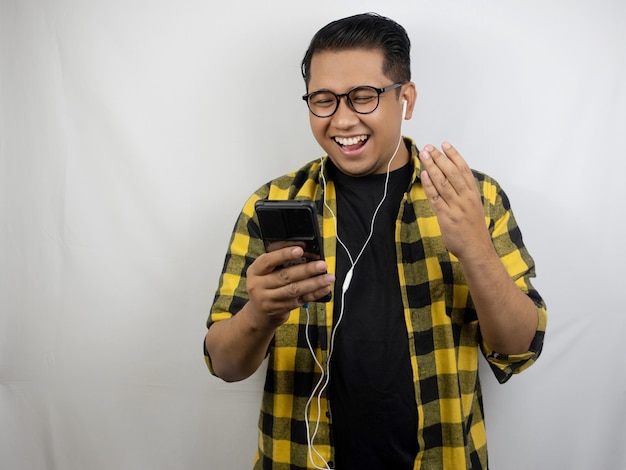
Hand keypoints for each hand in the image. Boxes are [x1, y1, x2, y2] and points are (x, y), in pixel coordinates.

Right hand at [245, 245, 334, 327]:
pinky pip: (300, 300)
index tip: (300, 250)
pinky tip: (324, 289)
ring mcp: (268, 300)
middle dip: (306, 270)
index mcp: (255, 271)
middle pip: (285, 276)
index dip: (284, 254)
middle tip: (321, 265)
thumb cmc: (265, 285)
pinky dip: (314, 294)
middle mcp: (258, 285)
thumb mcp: (264, 271)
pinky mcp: (279, 309)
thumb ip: (279, 262)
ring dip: (314, 283)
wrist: (258, 313)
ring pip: (294, 290)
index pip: (269, 260)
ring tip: (328, 277)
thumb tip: (304, 250)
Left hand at [418, 142, 491, 259]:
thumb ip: (464, 192)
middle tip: (429, 148)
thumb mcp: (473, 206)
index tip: (445, 145)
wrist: (476, 249)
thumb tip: (451, 177)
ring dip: (432, 167)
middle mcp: (465, 198)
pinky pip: (436, 198)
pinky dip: (429, 185)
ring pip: (443, 182)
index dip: (454, 155)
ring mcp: (456, 207)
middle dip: (440, 158)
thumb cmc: (473, 228)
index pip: (463, 169)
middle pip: (452, 173)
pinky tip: (424, 175)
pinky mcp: (446, 217)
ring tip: (424, 156)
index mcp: (473, 193)